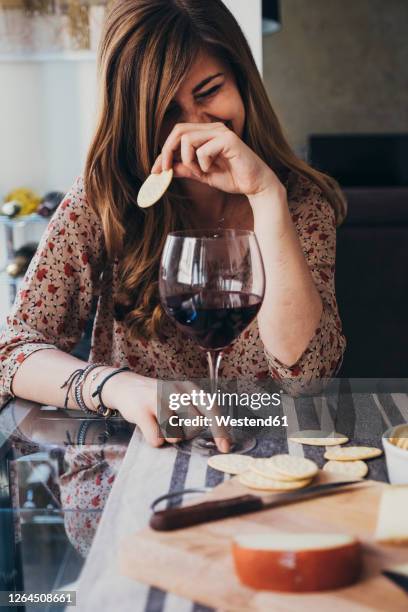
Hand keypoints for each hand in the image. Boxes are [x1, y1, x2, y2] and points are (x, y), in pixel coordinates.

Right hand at [105, 371, 229, 451]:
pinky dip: (153, 439)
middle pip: (194, 426)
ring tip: (158, 423)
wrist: (125, 386)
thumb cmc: (158, 399)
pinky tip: (148, 426)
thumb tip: (219, 440)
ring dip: (168, 436)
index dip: (220, 429)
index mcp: (189, 388)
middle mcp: (175, 390)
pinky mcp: (141, 409)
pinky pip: (156, 439)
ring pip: (175, 435)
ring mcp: (157, 398)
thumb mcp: (180, 398)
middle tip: (174, 426)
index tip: (225, 448)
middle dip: (187, 434)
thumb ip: (197, 413)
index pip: (211, 408)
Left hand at [151, 122, 282, 196]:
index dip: (163, 152)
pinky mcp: (228, 140)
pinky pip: (202, 150)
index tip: (156, 171)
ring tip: (201, 171)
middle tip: (165, 171)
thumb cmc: (233, 177)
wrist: (255, 185)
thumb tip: (166, 168)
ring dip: (188, 160)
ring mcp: (221, 132)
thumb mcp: (202, 174)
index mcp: (206, 133)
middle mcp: (213, 128)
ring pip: (188, 140)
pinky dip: (203, 164)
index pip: (177, 135)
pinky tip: (213, 169)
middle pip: (178, 131)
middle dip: (167, 152)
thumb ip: (186, 168)